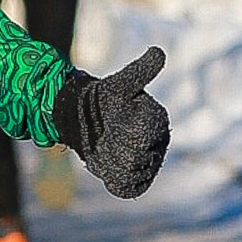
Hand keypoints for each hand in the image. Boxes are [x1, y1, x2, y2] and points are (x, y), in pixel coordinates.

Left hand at [52, 46, 169, 199]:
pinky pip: (131, 188)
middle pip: (138, 158)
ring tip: (100, 150)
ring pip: (132, 173)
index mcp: (158, 120)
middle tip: (102, 136)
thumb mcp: (119, 83)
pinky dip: (117, 183)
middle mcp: (157, 143)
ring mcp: (147, 162)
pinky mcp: (133, 178)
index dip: (126, 132)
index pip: (145, 136)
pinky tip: (104, 169)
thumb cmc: (102, 98)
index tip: (114, 120)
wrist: (82, 116)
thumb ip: (140, 72)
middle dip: (116, 150)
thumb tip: (159, 53)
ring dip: (112, 165)